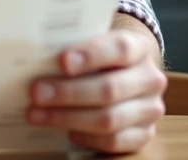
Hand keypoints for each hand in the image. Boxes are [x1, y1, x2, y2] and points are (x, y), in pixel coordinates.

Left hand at [26, 23, 166, 154]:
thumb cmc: (100, 57)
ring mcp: (150, 109)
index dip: (91, 55)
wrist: (126, 74)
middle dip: (68, 93)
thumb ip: (74, 50)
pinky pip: (114, 142)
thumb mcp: (92, 45)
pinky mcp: (145, 134)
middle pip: (109, 89)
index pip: (120, 48)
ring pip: (109, 119)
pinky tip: (67, 133)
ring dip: (68, 118)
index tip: (62, 62)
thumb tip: (37, 60)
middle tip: (36, 93)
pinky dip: (88, 138)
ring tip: (38, 114)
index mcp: (139, 48)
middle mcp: (150, 78)